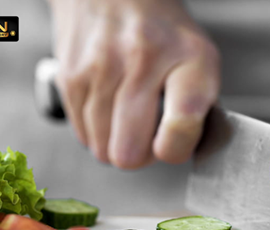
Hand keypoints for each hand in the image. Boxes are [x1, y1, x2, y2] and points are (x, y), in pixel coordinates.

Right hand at [47, 0, 219, 168]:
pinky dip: (97, 130)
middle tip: (149, 135)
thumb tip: (180, 153)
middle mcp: (143, 59)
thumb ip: (198, 109)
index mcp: (188, 56)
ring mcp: (101, 67)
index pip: (180, 125)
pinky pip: (83, 135)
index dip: (176, 149)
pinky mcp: (70, 76)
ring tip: (129, 114)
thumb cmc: (163, 34)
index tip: (172, 145)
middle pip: (130, 153)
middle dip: (141, 155)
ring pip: (103, 151)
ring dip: (117, 142)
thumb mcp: (199, 59)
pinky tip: (109, 105)